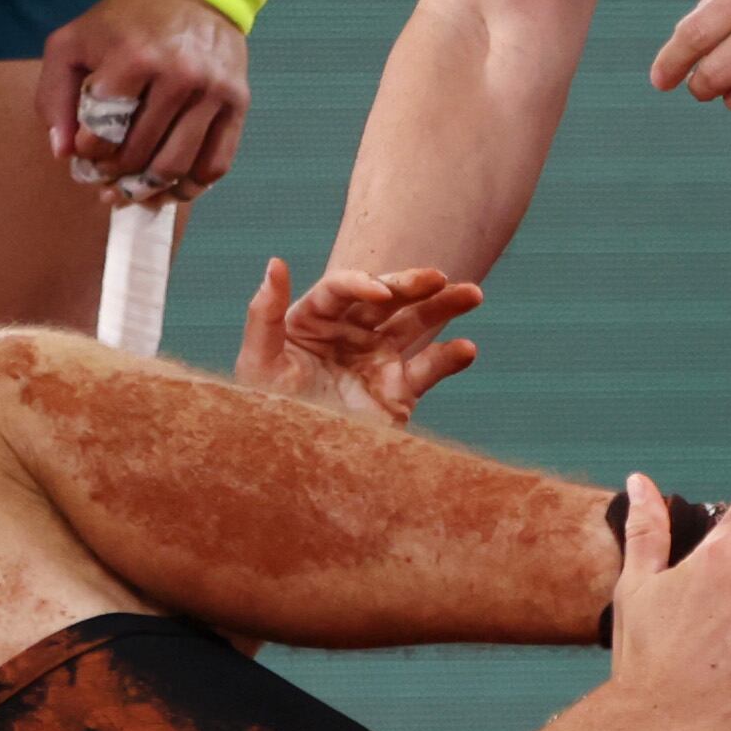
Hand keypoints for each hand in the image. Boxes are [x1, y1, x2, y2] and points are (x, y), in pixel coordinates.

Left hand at [40, 0, 250, 197]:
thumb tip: (63, 152)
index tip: (85, 152)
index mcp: (133, 57)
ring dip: (147, 189)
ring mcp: (212, 91)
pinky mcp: (237, 102)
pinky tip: (170, 187)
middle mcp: (179, 75)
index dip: (87, 153)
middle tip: (104, 175)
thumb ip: (55, 95)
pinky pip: (215, 164)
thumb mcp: (73, 43)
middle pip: (138, 154)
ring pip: (176, 166)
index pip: (102, 133)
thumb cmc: (125, 21)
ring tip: (130, 190)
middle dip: (113, 174)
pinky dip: (190, 186)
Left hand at [236, 260, 483, 424]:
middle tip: (439, 278)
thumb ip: (264, 314)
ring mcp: (377, 359)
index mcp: (313, 319)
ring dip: (444, 306)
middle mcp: (348, 333)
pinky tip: (467, 349)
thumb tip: (276, 261)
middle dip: (413, 285)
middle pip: (385, 298)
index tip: (380, 293)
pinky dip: (450, 358)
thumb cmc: (265, 414)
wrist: (293, 469)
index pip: (341, 290)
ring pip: (415, 324)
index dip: (362, 285)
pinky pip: (429, 368)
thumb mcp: (257, 364)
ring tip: (472, 294)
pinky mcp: (398, 391)